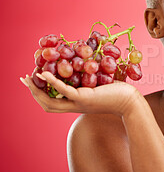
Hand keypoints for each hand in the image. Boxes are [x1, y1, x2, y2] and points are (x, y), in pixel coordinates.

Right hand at [21, 71, 143, 116]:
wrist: (131, 102)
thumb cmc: (119, 93)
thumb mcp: (100, 86)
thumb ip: (90, 80)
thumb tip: (86, 65)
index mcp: (77, 104)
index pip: (53, 103)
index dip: (40, 94)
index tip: (32, 81)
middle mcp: (75, 106)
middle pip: (47, 104)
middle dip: (33, 92)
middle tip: (24, 79)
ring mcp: (79, 103)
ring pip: (51, 101)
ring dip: (38, 89)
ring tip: (30, 76)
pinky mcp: (85, 98)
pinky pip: (64, 91)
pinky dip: (53, 82)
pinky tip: (45, 74)